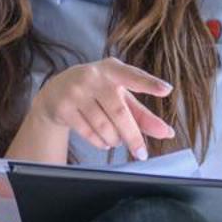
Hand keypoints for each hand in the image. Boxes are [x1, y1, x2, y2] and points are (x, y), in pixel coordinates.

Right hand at [31, 57, 175, 160]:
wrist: (55, 91)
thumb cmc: (96, 92)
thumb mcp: (118, 96)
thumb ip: (142, 113)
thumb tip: (166, 132)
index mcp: (112, 69)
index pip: (133, 76)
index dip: (149, 83)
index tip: (166, 89)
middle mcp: (92, 76)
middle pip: (119, 112)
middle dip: (133, 136)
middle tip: (142, 152)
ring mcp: (75, 91)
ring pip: (103, 126)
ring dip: (115, 139)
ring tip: (117, 139)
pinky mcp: (63, 106)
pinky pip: (88, 133)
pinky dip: (101, 142)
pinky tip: (104, 141)